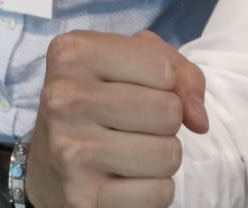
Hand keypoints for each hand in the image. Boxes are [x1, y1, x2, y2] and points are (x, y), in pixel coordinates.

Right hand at [27, 30, 207, 207]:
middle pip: (168, 111)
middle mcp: (63, 99)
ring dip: (161, 157)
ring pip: (169, 155)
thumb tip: (199, 120)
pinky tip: (124, 179)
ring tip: (130, 151)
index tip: (140, 91)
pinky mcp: (82, 198)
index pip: (163, 68)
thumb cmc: (98, 103)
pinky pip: (159, 193)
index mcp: (72, 54)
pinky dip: (153, 189)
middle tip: (133, 125)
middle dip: (165, 122)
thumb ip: (177, 70)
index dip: (167, 84)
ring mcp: (70, 151)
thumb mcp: (128, 65)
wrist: (47, 166)